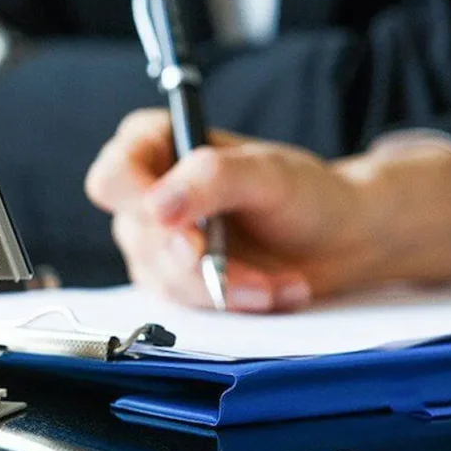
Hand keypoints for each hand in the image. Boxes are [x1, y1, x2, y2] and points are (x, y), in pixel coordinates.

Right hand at [85, 109, 450, 311]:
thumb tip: (157, 207)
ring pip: (162, 280)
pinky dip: (234, 304)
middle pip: (138, 238)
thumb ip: (211, 178)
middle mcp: (145, 192)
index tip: (191, 234)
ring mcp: (155, 242)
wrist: (338, 241)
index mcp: (153, 144)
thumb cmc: (304, 193)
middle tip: (252, 272)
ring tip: (280, 283)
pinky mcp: (173, 281)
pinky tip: (272, 292)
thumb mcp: (266, 173)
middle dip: (200, 262)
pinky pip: (186, 306)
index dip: (140, 208)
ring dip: (226, 289)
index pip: (112, 178)